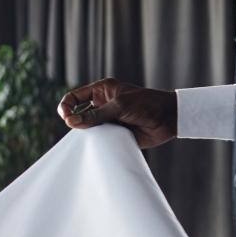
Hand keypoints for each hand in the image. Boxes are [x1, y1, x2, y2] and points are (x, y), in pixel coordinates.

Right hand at [56, 77, 176, 149]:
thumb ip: (95, 115)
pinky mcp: (114, 134)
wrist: (169, 119)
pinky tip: (100, 144)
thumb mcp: (119, 106)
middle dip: (74, 122)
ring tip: (92, 137)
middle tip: (76, 129)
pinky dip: (97, 144)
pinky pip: (100, 140)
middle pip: (77, 114)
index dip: (66, 106)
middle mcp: (102, 105)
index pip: (74, 97)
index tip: (66, 117)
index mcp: (101, 92)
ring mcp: (108, 120)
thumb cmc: (147, 105)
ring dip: (86, 134)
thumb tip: (71, 122)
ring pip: (88, 129)